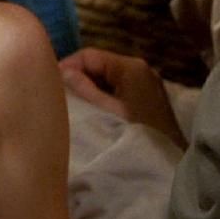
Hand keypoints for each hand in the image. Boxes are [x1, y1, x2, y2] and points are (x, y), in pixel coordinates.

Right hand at [59, 47, 186, 148]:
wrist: (170, 163)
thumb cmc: (136, 135)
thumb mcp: (106, 112)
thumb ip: (84, 90)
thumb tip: (63, 71)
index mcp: (131, 67)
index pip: (90, 55)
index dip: (67, 66)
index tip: (49, 84)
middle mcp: (141, 70)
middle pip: (100, 65)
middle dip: (78, 78)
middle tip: (57, 95)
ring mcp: (147, 84)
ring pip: (109, 79)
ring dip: (90, 88)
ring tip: (71, 104)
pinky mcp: (148, 99)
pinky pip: (119, 90)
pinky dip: (104, 96)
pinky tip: (92, 111)